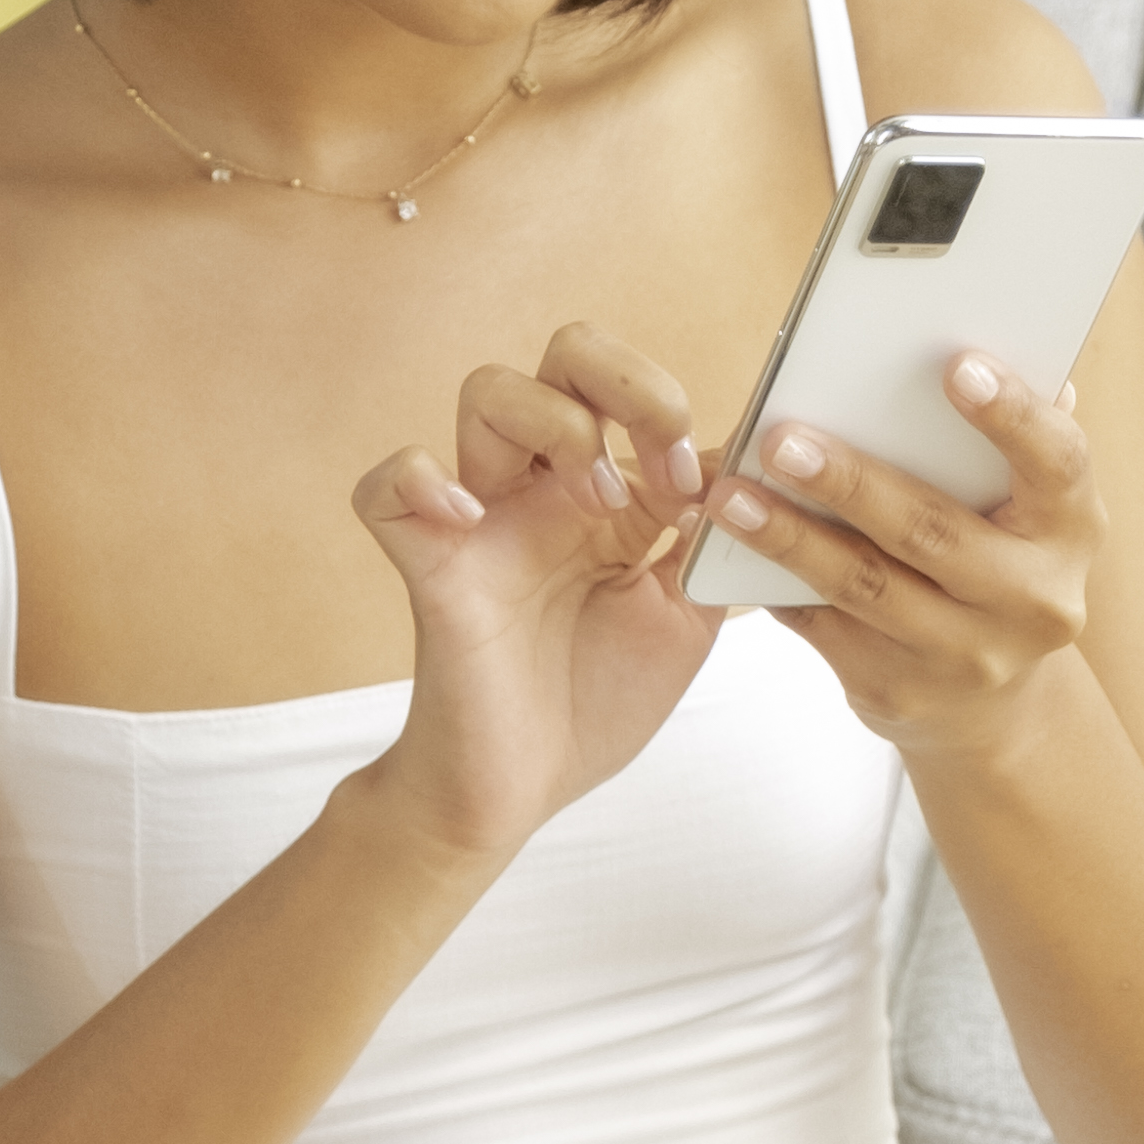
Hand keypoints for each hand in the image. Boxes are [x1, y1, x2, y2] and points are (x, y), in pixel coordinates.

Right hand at [349, 321, 716, 870]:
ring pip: (487, 390)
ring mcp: (482, 517)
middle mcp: (544, 487)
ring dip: (555, 423)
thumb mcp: (687, 620)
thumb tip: (756, 482)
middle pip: (566, 353)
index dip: (678, 415)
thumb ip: (716, 549)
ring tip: (592, 502)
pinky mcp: (429, 563)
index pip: (635, 391)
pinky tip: (469, 518)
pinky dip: (421, 480)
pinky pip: (388, 484)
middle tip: (652, 459)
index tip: (701, 488)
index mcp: (607, 493)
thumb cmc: (593, 704)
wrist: (520, 789)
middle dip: (623, 381)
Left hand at [704, 353, 1098, 765]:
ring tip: (731, 495)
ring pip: (865, 586)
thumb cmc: (999, 559)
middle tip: (782, 439)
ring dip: (789, 537)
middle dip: (851, 483)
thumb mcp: (1028, 505)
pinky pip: (826, 629)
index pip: (1056, 461)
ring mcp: (967, 655)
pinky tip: (732, 547)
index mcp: (1071, 527)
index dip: (1012, 414)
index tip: (956, 366)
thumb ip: (1008, 435)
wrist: (990, 700)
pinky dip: (775, 583)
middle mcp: (1032, 599)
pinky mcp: (899, 690)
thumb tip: (992, 339)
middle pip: (932, 532)